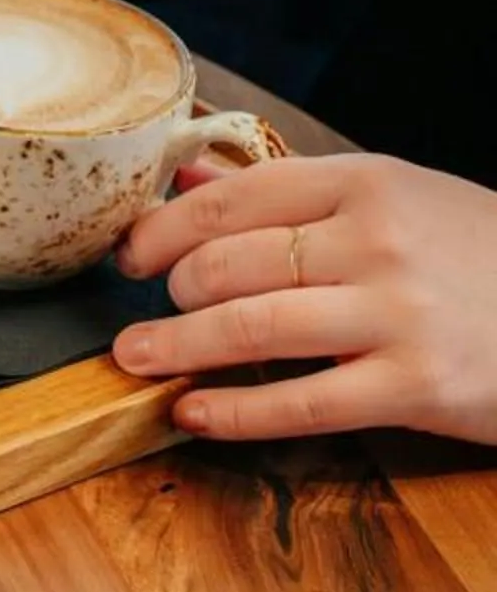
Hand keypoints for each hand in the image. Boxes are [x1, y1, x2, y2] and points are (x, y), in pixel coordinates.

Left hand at [111, 154, 496, 443]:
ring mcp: (399, 314)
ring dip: (174, 348)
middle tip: (146, 318)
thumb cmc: (481, 259)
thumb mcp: (400, 201)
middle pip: (228, 265)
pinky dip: (231, 412)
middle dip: (169, 296)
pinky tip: (192, 412)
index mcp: (369, 183)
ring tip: (134, 361)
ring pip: (249, 328)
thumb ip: (291, 192)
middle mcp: (379, 241)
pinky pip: (298, 403)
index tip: (129, 257)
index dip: (162, 231)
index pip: (234, 199)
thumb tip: (186, 179)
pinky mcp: (417, 386)